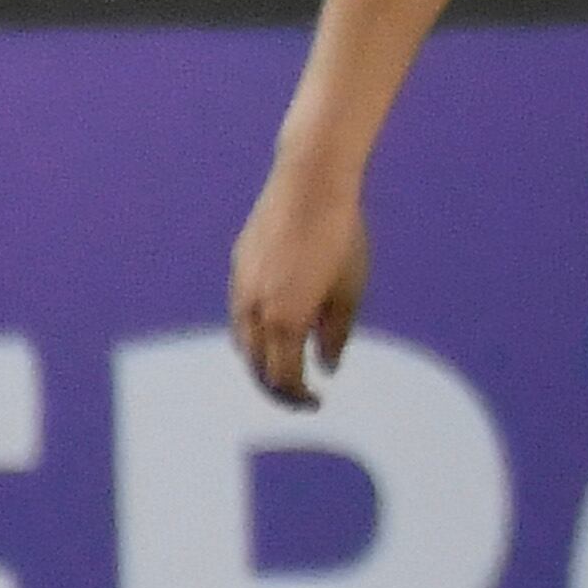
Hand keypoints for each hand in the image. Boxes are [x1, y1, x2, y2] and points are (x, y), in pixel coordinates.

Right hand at [230, 156, 370, 410]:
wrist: (308, 184)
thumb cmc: (341, 237)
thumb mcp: (350, 290)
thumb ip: (336, 334)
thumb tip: (326, 369)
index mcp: (285, 320)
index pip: (283, 378)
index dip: (298, 397)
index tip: (317, 403)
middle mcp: (254, 309)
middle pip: (256, 366)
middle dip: (276, 387)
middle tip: (301, 395)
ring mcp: (240, 287)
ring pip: (242, 341)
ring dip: (261, 362)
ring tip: (286, 368)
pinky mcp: (237, 267)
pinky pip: (239, 314)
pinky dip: (253, 333)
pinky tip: (273, 331)